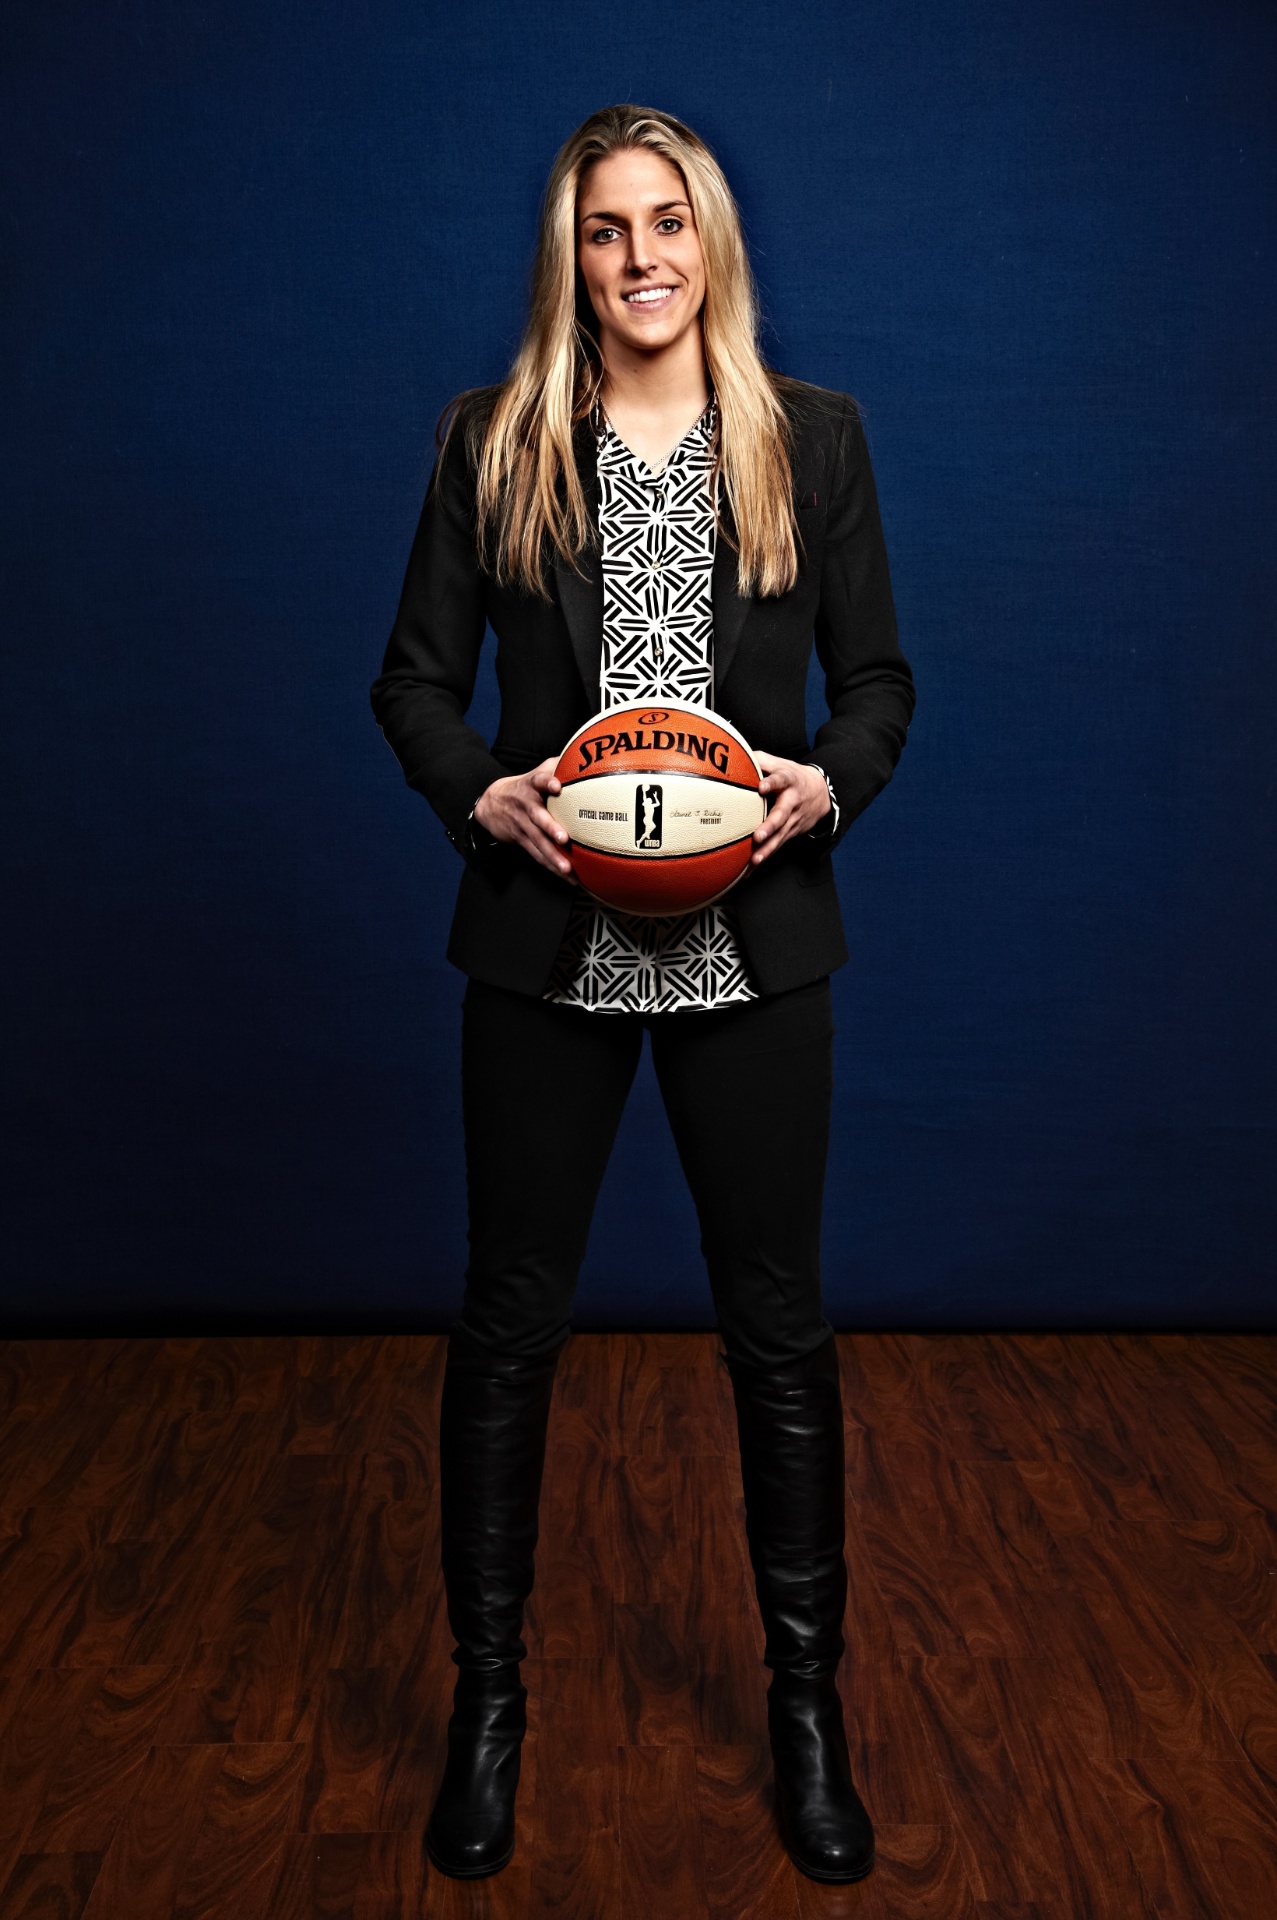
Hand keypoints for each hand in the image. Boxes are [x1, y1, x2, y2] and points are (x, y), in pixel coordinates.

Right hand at [473, 758, 576, 881]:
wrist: (490, 804)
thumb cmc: (524, 787)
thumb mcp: (536, 772)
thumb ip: (557, 766)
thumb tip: (583, 759)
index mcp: (531, 786)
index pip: (538, 780)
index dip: (546, 781)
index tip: (556, 785)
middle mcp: (526, 806)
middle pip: (538, 817)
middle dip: (550, 828)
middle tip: (563, 838)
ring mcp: (523, 825)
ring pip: (537, 842)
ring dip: (552, 856)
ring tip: (567, 869)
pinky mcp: (522, 841)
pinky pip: (538, 855)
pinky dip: (552, 867)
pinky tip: (568, 877)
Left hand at [750, 754, 830, 864]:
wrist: (820, 794)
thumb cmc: (792, 776)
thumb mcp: (781, 763)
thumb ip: (761, 760)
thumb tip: (736, 755)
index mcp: (789, 781)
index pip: (781, 780)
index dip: (772, 783)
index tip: (762, 786)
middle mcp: (792, 802)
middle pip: (782, 815)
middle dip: (770, 826)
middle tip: (758, 836)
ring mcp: (793, 820)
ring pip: (781, 836)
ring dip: (768, 849)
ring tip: (754, 860)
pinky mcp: (790, 833)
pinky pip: (777, 846)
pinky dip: (764, 857)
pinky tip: (750, 870)